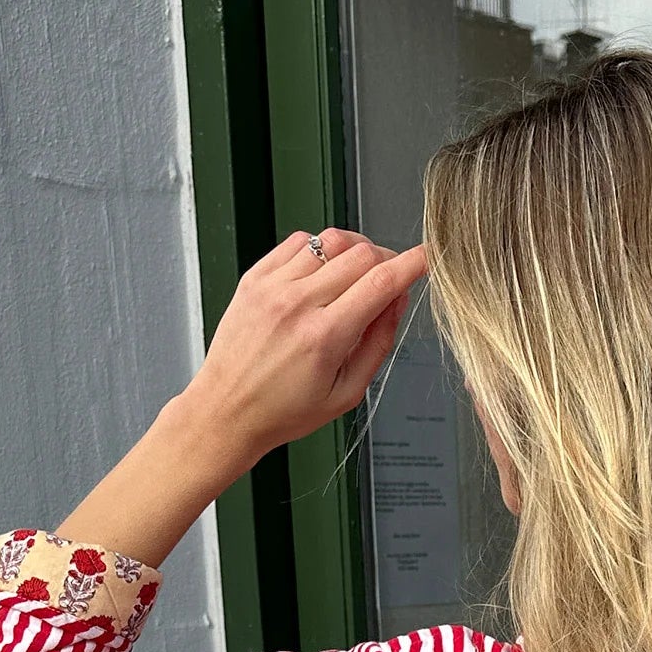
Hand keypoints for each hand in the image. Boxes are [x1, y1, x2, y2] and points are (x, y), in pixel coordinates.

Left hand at [57, 229, 427, 568]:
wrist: (226, 411)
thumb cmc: (283, 412)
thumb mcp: (346, 394)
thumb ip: (378, 344)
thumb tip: (397, 301)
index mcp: (324, 337)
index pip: (381, 282)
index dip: (412, 264)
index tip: (425, 258)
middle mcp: (298, 305)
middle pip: (361, 254)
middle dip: (386, 259)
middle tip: (390, 276)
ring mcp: (273, 287)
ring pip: (331, 240)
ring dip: (355, 250)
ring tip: (357, 273)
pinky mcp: (255, 278)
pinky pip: (299, 242)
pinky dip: (321, 248)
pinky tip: (324, 270)